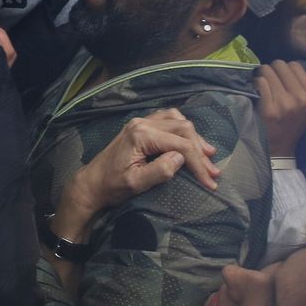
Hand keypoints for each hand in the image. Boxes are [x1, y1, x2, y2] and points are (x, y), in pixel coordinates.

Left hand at [57, 109, 219, 235]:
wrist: (91, 184)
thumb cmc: (112, 186)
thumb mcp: (136, 183)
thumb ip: (160, 170)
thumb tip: (181, 157)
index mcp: (141, 135)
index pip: (180, 144)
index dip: (198, 163)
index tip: (210, 181)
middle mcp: (142, 123)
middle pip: (182, 128)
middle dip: (200, 150)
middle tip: (213, 172)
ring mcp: (140, 122)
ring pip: (177, 121)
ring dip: (194, 138)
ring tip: (208, 155)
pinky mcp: (140, 127)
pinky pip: (167, 119)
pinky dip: (182, 129)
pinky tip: (190, 141)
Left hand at [255, 61, 305, 156]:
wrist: (280, 147)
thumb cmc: (292, 123)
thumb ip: (301, 85)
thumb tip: (286, 64)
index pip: (296, 65)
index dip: (284, 68)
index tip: (279, 75)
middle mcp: (302, 99)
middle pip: (281, 65)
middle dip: (271, 68)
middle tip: (267, 77)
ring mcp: (286, 104)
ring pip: (268, 71)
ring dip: (261, 74)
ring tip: (261, 83)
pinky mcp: (270, 109)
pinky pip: (260, 82)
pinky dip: (255, 83)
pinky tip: (255, 89)